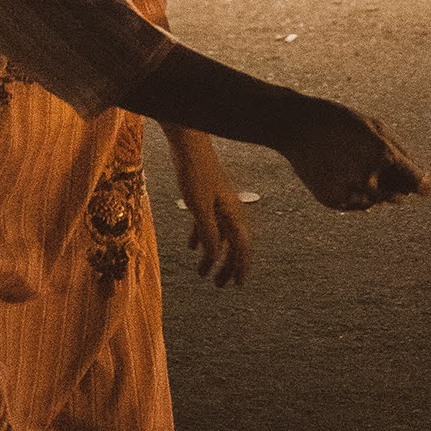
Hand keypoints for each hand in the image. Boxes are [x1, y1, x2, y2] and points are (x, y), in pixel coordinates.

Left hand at [163, 127, 252, 286]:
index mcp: (233, 212)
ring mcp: (218, 202)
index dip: (241, 266)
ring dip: (213, 254)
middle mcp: (230, 209)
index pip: (242, 245)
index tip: (238, 284)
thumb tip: (215, 256)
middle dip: (227, 265)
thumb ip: (209, 232)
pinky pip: (208, 223)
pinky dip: (202, 237)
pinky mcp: (206, 196)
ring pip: (220, 235)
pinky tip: (192, 247)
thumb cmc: (195, 173)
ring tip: (201, 273)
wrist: (188, 144)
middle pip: (233, 243)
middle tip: (219, 285)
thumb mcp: (199, 207)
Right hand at [278, 97, 430, 212]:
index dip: (423, 184)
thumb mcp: (376, 128)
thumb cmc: (341, 122)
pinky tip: (340, 173)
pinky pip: (356, 205)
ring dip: (373, 189)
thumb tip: (422, 181)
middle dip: (394, 184)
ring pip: (376, 202)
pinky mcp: (334, 202)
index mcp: (384, 156)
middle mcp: (369, 179)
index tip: (423, 184)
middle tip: (372, 162)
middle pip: (398, 197)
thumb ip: (402, 154)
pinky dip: (354, 193)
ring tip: (352, 164)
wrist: (298, 127)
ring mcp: (350, 193)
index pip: (417, 183)